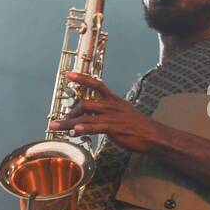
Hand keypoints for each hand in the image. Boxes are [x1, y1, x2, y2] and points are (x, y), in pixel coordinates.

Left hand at [48, 72, 168, 153]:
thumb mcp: (122, 112)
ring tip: (56, 127)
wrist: (153, 135)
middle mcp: (111, 106)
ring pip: (86, 117)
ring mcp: (112, 117)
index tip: (68, 74)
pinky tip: (75, 131)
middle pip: (85, 103)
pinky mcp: (114, 129)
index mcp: (113, 100)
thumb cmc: (137, 125)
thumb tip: (93, 115)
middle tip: (60, 120)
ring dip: (69, 122)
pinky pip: (96, 127)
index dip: (82, 78)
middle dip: (69, 111)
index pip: (96, 84)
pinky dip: (85, 128)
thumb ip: (107, 112)